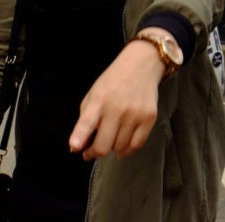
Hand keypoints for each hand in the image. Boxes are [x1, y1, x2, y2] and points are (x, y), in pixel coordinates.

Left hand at [68, 37, 166, 159]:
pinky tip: (122, 146)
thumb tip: (77, 147)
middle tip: (90, 152)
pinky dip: (127, 149)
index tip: (75, 148)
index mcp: (98, 101)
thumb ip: (83, 121)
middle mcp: (117, 109)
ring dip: (112, 148)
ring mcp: (135, 114)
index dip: (79, 139)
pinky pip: (137, 144)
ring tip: (109, 139)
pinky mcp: (149, 117)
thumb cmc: (112, 83)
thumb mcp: (92, 96)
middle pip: (103, 146)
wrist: (141, 65)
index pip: (86, 124)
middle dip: (94, 153)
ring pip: (119, 148)